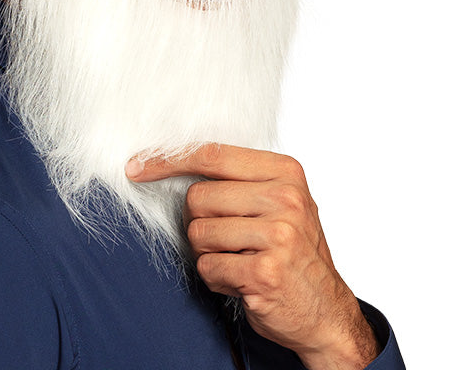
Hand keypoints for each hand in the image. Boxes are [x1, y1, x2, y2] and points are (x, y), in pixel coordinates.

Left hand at [126, 144, 379, 369]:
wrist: (328, 312)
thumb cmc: (296, 253)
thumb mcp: (281, 202)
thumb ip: (239, 180)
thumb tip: (172, 161)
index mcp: (286, 171)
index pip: (212, 154)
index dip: (169, 159)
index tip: (138, 166)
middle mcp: (285, 198)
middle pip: (198, 197)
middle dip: (200, 223)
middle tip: (227, 240)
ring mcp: (278, 234)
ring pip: (199, 234)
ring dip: (209, 255)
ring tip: (239, 261)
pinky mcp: (265, 271)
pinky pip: (208, 268)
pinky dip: (217, 280)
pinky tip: (243, 281)